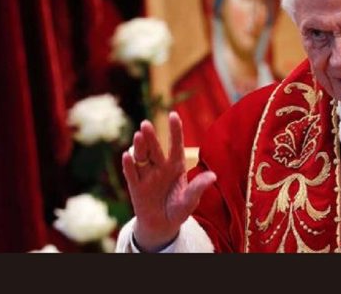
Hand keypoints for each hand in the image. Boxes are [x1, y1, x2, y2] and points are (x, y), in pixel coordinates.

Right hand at [121, 111, 215, 251]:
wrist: (162, 226)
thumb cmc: (178, 209)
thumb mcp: (190, 200)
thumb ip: (198, 188)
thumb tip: (213, 176)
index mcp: (176, 166)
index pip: (175, 145)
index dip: (175, 131)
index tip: (173, 115)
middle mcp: (160, 166)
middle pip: (155, 149)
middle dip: (151, 137)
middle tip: (146, 124)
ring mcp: (147, 175)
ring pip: (142, 157)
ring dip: (139, 146)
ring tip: (138, 135)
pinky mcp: (136, 186)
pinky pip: (131, 174)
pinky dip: (129, 165)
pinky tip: (127, 155)